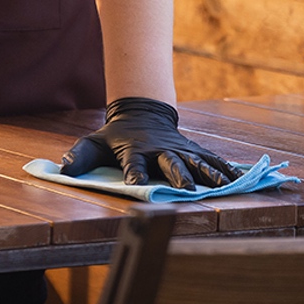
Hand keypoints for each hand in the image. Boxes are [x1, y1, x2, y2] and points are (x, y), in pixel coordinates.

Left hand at [60, 97, 237, 188]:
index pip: (132, 161)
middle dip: (178, 175)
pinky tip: (240, 181)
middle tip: (186, 190)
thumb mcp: (93, 143)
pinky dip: (226, 170)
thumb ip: (79, 157)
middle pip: (170, 162)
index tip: (135, 184)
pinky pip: (211, 161)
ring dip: (209, 174)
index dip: (133, 172)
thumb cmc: (114, 136)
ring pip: (196, 161)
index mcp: (134, 149)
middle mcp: (159, 149)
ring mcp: (179, 149)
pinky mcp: (193, 150)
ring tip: (223, 187)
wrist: (141, 114)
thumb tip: (64, 170)